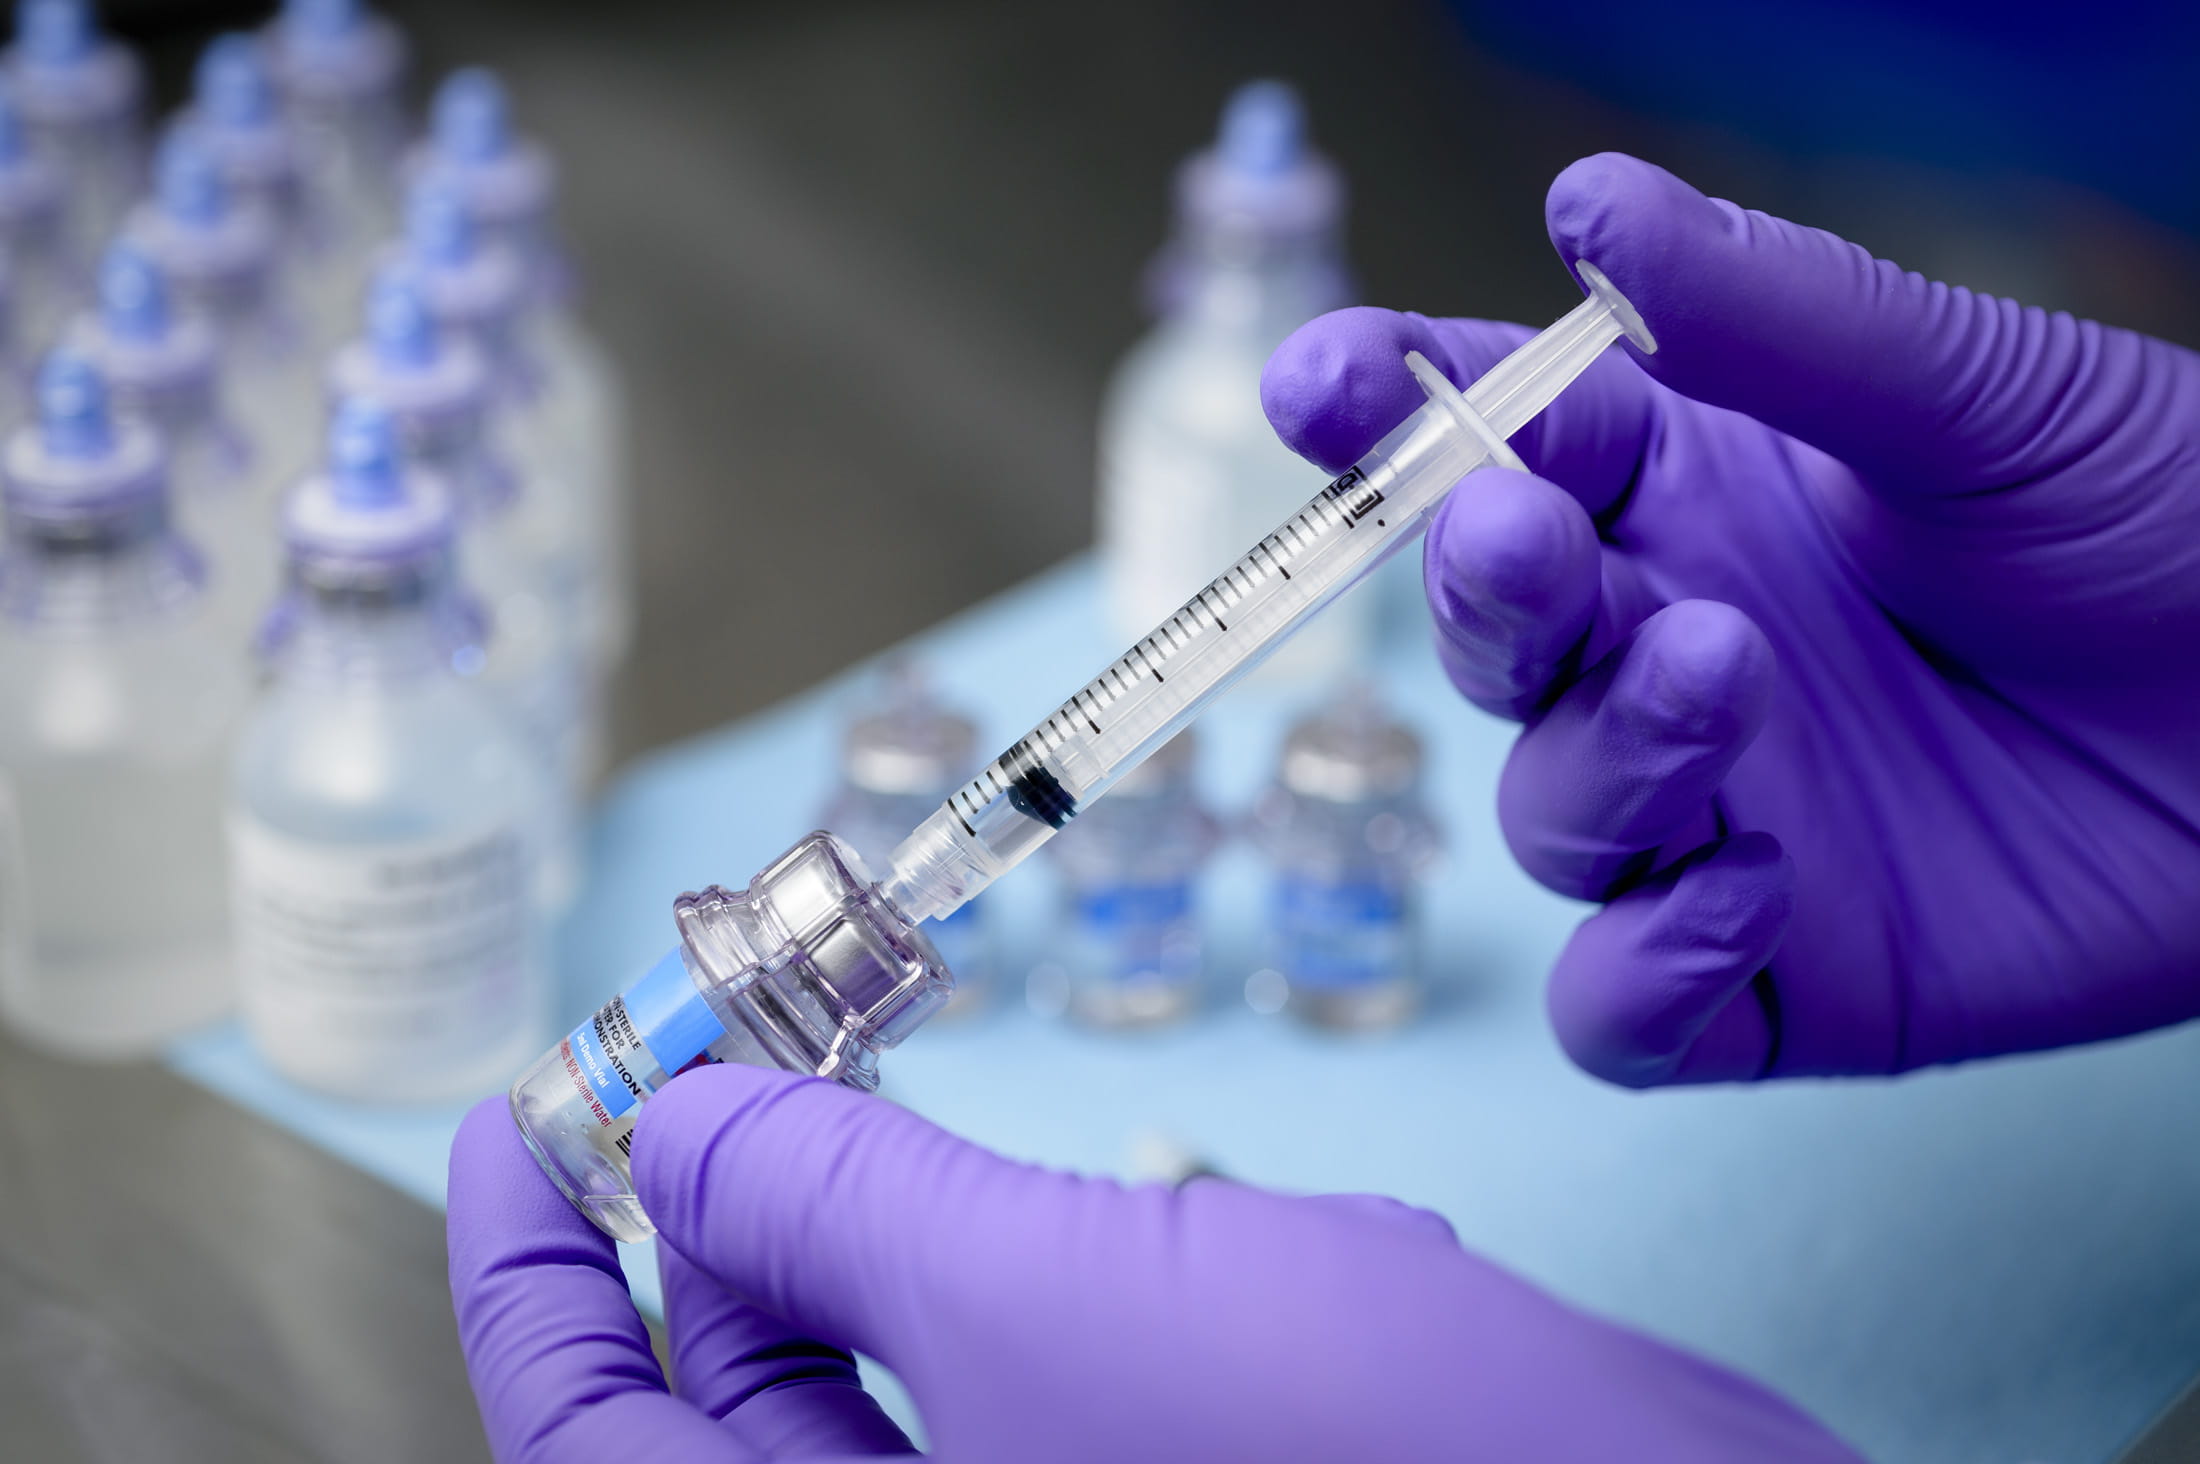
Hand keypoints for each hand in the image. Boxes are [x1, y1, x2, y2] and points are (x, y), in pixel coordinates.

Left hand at [448, 1068, 1860, 1461]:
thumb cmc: (1348, 1461)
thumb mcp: (1036, 1289)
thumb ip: (832, 1197)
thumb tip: (681, 1120)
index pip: (595, 1450)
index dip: (529, 1277)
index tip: (511, 1121)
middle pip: (745, 1411)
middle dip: (738, 1215)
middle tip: (737, 1047)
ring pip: (905, 1374)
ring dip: (927, 1230)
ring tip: (982, 1134)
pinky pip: (1049, 1361)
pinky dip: (1076, 1264)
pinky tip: (1207, 1239)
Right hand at [1261, 153, 2199, 1085]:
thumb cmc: (2169, 519)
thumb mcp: (1973, 394)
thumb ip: (1771, 316)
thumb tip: (1585, 202)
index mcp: (1695, 499)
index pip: (1492, 447)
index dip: (1388, 416)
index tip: (1323, 390)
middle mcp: (1670, 654)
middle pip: (1491, 640)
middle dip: (1482, 591)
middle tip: (1524, 540)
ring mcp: (1713, 820)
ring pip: (1548, 819)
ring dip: (1599, 757)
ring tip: (1721, 680)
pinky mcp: (1776, 978)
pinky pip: (1624, 1006)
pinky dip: (1643, 965)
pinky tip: (1751, 883)